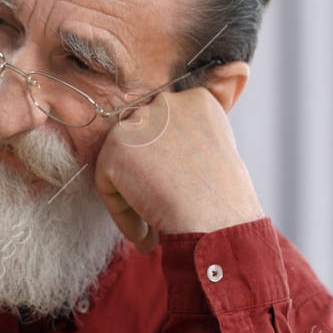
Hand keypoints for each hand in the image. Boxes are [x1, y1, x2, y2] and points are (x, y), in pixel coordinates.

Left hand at [94, 79, 262, 251]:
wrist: (217, 220)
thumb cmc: (224, 199)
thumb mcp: (218, 152)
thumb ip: (194, 135)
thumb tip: (186, 129)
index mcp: (196, 99)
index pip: (165, 129)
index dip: (168, 166)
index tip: (181, 192)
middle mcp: (166, 102)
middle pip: (140, 143)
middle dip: (148, 178)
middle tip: (165, 211)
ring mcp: (139, 122)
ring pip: (122, 164)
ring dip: (133, 197)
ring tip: (154, 226)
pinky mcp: (116, 147)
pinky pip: (107, 184)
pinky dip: (122, 213)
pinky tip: (146, 232)